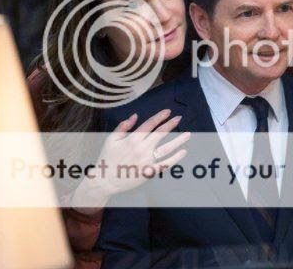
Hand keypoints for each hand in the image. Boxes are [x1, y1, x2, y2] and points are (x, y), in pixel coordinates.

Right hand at [71, 109, 189, 210]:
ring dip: (178, 141)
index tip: (168, 111)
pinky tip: (183, 152)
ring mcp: (146, 161)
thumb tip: (135, 116)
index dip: (160, 117)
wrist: (105, 180)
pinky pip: (165, 164)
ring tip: (188, 135)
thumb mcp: (111, 139)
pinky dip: (175, 158)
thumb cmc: (107, 158)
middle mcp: (141, 148)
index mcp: (132, 139)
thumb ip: (123, 126)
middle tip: (179, 118)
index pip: (149, 125)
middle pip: (160, 134)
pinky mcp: (149, 172)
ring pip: (166, 149)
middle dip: (171, 124)